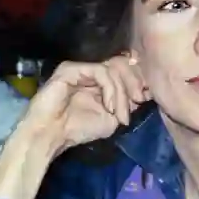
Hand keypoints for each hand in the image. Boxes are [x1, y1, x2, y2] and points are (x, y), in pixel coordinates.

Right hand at [20, 56, 149, 155]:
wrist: (51, 135)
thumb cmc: (79, 129)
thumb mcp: (113, 118)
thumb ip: (127, 103)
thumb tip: (145, 92)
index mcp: (102, 80)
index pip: (126, 68)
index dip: (139, 80)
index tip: (147, 98)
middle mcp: (92, 70)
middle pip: (123, 64)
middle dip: (135, 83)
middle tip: (140, 101)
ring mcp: (81, 68)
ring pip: (114, 69)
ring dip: (122, 93)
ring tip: (120, 113)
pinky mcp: (72, 68)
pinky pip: (101, 72)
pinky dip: (110, 89)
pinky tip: (109, 106)